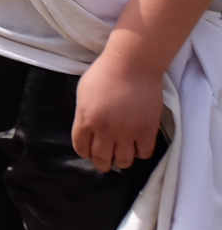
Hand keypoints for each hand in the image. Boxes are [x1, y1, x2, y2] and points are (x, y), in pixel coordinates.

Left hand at [74, 50, 168, 172]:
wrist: (132, 66)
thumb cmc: (104, 74)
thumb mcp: (83, 94)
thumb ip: (84, 115)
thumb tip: (87, 130)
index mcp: (86, 120)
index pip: (81, 148)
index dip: (85, 153)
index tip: (90, 152)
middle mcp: (105, 131)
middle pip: (102, 159)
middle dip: (102, 163)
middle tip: (106, 161)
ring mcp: (127, 132)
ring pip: (124, 161)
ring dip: (122, 161)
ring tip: (122, 156)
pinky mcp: (147, 131)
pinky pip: (144, 153)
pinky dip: (140, 153)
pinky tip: (138, 146)